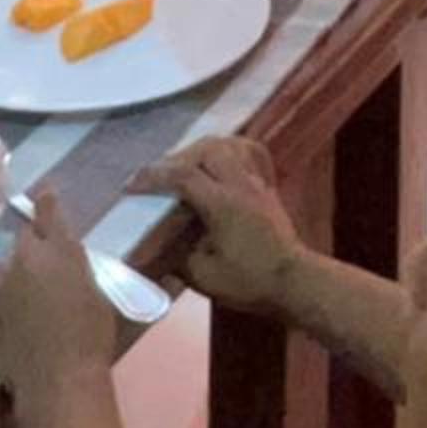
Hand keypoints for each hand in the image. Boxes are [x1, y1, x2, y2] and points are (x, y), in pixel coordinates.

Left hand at [0, 192, 119, 399]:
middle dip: (35, 244)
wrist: (58, 381)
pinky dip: (13, 306)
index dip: (47, 203)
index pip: (49, 214)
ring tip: (41, 299)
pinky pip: (3, 302)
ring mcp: (2, 290)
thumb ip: (77, 270)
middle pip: (25, 242)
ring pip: (12, 272)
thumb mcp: (97, 294)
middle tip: (50, 260)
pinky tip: (27, 324)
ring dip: (23, 277)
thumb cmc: (91, 335)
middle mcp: (25, 263)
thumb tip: (67, 265)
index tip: (45, 193)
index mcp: (58, 251)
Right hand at [135, 136, 303, 314]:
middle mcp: (240, 184)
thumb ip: (178, 258)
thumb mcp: (205, 278)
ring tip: (183, 166)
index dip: (153, 177)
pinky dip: (229, 151)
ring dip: (201, 150)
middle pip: (206, 149)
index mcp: (222, 203)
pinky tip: (219, 162)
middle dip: (177, 158)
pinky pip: (248, 153)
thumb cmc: (249, 282)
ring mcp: (257, 182)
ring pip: (228, 145)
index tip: (131, 185)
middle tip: (158, 176)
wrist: (295, 281)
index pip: (183, 176)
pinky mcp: (267, 187)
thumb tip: (160, 248)